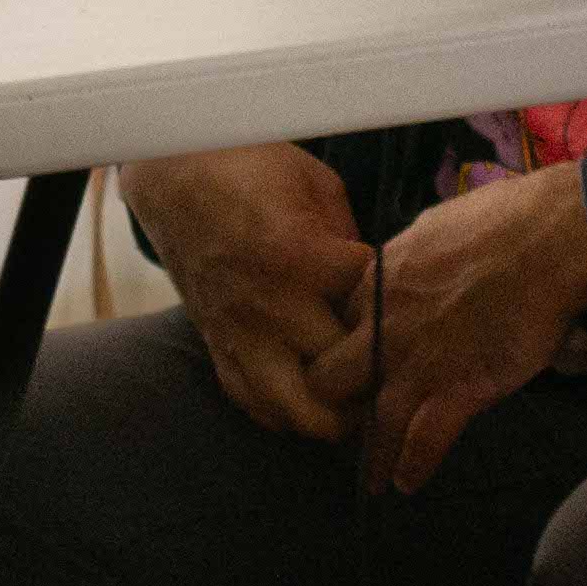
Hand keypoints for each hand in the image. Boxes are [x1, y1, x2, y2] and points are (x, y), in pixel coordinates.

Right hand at [123, 143, 375, 447]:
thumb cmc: (253, 171)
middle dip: (378, 375)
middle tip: (398, 361)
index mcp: (300, 261)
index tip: (411, 301)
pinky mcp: (218, 348)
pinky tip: (312, 393)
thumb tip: (381, 288)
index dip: (402, 310)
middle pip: (345, 377)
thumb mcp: (319, 187)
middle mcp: (269, 310)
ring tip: (358, 393)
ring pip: (299, 414)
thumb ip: (352, 244)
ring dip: (336, 413)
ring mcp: (240, 336)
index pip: (374, 310)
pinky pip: (257, 407)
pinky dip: (290, 412)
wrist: (176, 178)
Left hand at [311, 162, 586, 493]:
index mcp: (376, 283)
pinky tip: (408, 483)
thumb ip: (409, 258)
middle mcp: (384, 328)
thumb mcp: (431, 228)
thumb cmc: (502, 221)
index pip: (336, 326)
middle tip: (348, 420)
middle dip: (335, 402)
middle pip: (331, 378)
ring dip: (371, 455)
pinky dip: (414, 466)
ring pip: (374, 421)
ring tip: (371, 478)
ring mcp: (418, 363)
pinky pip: (424, 441)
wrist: (550, 241)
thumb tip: (410, 261)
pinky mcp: (458, 390)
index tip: (349, 364)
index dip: (340, 347)